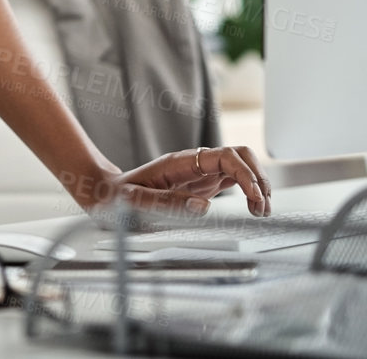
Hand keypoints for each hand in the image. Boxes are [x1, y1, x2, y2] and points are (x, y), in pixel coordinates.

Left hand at [85, 145, 272, 223]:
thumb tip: (205, 207)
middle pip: (239, 156)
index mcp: (180, 163)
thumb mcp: (135, 203)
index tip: (254, 198)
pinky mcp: (201, 186)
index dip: (245, 174)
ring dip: (257, 185)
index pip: (224, 156)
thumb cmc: (116, 198)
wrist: (104, 194)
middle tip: (262, 208)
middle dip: (258, 177)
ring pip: (240, 167)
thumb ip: (168, 203)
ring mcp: (199, 174)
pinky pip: (232, 181)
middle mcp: (193, 164)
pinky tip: (253, 209)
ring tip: (262, 211)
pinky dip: (248, 192)